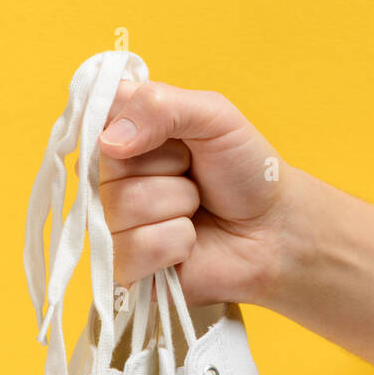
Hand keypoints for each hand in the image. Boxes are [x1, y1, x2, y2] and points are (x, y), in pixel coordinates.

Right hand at [98, 81, 294, 306]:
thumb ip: (159, 106)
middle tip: (193, 177)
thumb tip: (109, 140)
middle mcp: (111, 180)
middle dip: (171, 170)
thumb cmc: (244, 171)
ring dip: (179, 206)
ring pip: (126, 207)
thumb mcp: (213, 115)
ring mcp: (115, 226)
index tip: (176, 136)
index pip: (98, 117)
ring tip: (195, 211)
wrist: (275, 230)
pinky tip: (190, 244)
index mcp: (124, 135)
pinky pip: (135, 249)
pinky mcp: (126, 268)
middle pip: (113, 166)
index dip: (136, 125)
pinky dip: (177, 243)